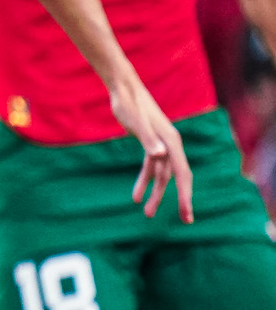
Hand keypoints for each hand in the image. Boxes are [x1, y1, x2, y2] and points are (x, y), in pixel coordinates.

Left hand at [107, 70, 192, 220]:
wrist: (123, 89)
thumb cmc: (129, 104)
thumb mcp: (135, 122)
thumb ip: (148, 139)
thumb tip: (160, 155)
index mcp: (171, 142)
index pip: (182, 174)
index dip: (185, 195)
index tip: (186, 214)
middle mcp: (170, 145)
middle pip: (177, 177)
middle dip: (179, 199)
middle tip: (184, 220)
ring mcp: (161, 145)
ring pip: (162, 175)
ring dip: (155, 194)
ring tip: (146, 213)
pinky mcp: (150, 144)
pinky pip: (151, 168)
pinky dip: (144, 182)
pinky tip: (135, 197)